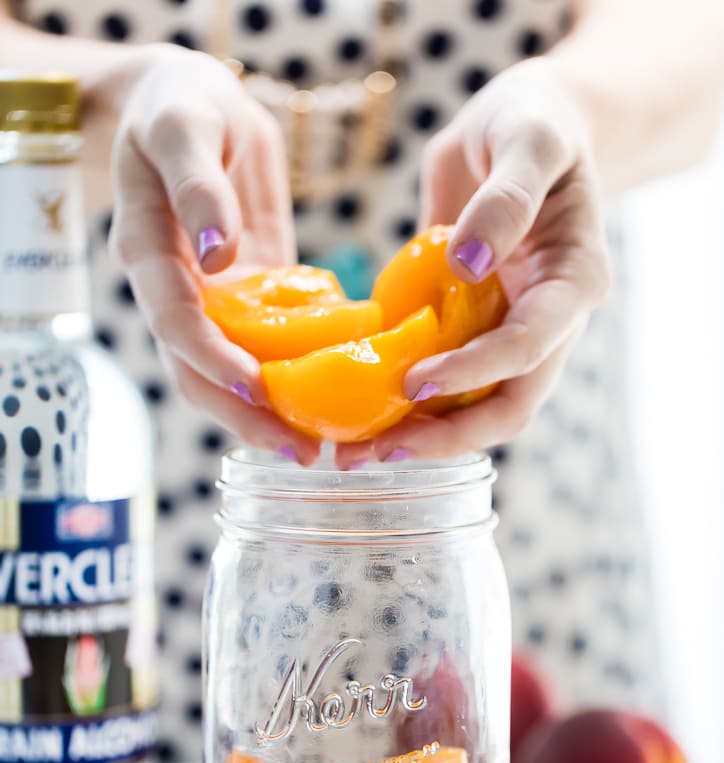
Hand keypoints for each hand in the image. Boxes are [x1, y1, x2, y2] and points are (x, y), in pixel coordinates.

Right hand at [109, 45, 319, 464]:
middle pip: (196, 372)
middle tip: (297, 450)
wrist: (193, 107)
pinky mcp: (246, 298)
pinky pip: (266, 347)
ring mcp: (210, 301)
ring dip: (268, 415)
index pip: (172, 319)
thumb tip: (219, 254)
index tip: (253, 388)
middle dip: (243, 416)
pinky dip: (293, 378)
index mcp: (146, 251)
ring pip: (228, 374)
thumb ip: (197, 186)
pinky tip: (332, 402)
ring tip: (317, 448)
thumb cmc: (181, 106)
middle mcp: (173, 290)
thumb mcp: (185, 127)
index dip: (209, 358)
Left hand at [336, 57, 610, 467]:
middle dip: (446, 437)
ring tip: (355, 453)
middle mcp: (549, 324)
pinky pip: (445, 383)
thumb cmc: (534, 122)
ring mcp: (511, 333)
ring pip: (476, 410)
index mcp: (575, 284)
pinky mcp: (473, 333)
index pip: (529, 347)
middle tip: (379, 453)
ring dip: (420, 436)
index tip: (414, 383)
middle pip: (508, 407)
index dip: (474, 372)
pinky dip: (406, 406)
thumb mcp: (529, 137)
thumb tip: (469, 263)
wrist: (525, 127)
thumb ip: (507, 199)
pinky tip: (358, 416)